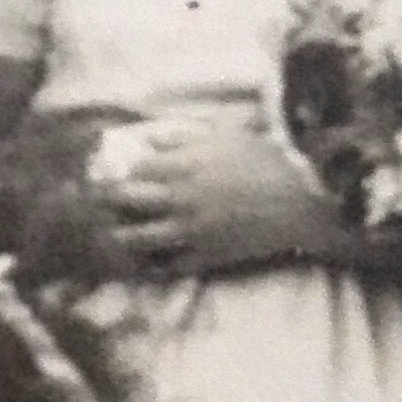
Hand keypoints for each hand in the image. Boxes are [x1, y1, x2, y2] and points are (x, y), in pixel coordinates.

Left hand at [91, 112, 340, 276]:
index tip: (115, 173)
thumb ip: (184, 135)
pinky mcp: (207, 255)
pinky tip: (147, 263)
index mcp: (182, 165)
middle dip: (108, 200)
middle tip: (98, 202)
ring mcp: (191, 229)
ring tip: (113, 235)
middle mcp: (179, 197)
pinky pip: (170, 265)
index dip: (122, 170)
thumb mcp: (225, 134)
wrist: (302, 200)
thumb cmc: (267, 160)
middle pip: (125, 200)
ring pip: (139, 237)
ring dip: (121, 236)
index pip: (134, 168)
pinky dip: (155, 266)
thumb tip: (150, 139)